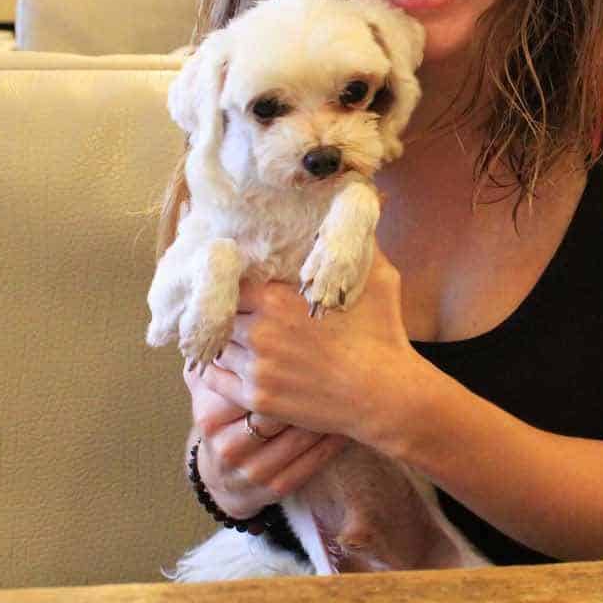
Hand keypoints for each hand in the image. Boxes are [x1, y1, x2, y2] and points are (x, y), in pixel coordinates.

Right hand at [184, 359, 346, 515]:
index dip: (280, 362)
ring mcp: (252, 470)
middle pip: (277, 412)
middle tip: (336, 364)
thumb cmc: (225, 418)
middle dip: (307, 388)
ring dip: (327, 414)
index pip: (250, 385)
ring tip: (351, 389)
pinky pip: (312, 462)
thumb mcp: (210, 388)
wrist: (223, 476)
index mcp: (211, 415)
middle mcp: (228, 446)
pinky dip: (332, 441)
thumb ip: (216, 354)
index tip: (308, 343)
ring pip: (299, 438)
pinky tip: (348, 422)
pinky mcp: (276, 487)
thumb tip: (226, 311)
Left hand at [201, 245, 418, 452]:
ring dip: (227, 343)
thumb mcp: (378, 278)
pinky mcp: (258, 399)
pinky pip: (216, 381)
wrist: (386, 395)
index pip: (233, 283)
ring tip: (239, 342)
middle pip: (224, 315)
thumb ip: (356, 244)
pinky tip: (228, 367)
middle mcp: (259, 332)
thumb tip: (363, 203)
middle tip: (244, 316)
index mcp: (276, 299)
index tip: (247, 288)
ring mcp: (256, 369)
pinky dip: (217, 372)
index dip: (239, 285)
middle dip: (236, 314)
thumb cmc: (384, 334)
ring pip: (220, 347)